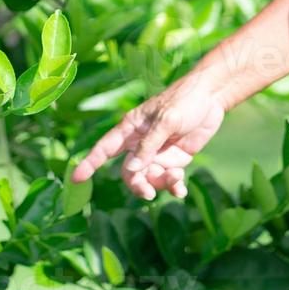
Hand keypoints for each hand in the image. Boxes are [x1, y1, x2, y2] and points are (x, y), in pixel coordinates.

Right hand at [69, 76, 227, 199]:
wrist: (212, 96)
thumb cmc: (184, 100)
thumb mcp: (166, 120)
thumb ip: (149, 145)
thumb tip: (132, 169)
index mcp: (131, 128)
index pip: (105, 148)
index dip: (90, 163)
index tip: (76, 179)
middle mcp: (141, 143)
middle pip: (129, 172)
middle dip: (137, 184)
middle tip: (149, 192)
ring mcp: (158, 153)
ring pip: (150, 178)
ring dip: (161, 184)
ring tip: (177, 178)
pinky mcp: (175, 160)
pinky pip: (168, 180)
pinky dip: (173, 187)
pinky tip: (180, 190)